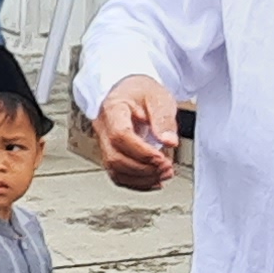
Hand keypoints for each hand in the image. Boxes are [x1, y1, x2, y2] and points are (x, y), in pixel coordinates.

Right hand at [92, 75, 179, 190]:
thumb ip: (163, 119)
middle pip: (115, 158)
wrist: (128, 90)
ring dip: (142, 179)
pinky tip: (154, 180)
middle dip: (143, 169)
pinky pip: (119, 175)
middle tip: (166, 167)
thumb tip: (169, 141)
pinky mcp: (112, 154)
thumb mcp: (158, 96)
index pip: (120, 135)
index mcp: (113, 110)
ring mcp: (105, 144)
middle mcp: (104, 129)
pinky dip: (137, 183)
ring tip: (164, 174)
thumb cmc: (140, 91)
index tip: (161, 158)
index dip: (141, 151)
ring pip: (115, 171)